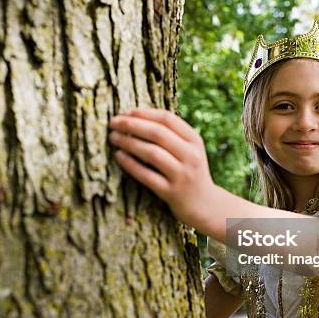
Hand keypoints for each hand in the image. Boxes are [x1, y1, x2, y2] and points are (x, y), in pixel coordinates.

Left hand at [108, 108, 216, 227]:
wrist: (205, 205)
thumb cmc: (189, 172)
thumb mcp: (189, 150)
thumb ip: (172, 135)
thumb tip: (135, 117)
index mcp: (195, 141)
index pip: (168, 119)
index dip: (144, 113)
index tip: (125, 112)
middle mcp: (191, 156)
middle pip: (158, 133)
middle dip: (132, 125)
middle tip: (113, 123)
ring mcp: (182, 175)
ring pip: (152, 153)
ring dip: (128, 142)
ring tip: (113, 137)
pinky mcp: (171, 193)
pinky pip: (146, 175)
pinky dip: (130, 164)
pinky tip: (118, 156)